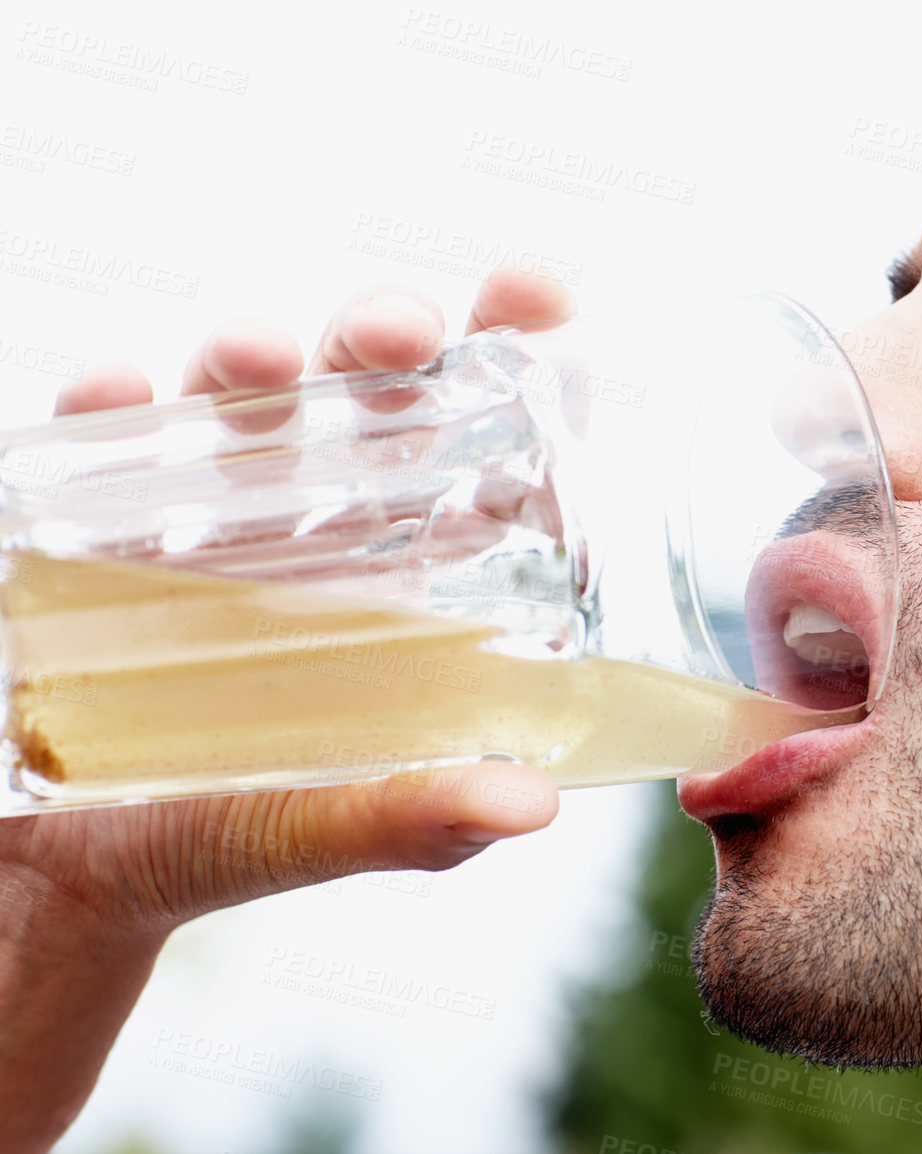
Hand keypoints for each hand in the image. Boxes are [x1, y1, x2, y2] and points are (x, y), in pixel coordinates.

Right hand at [0, 268, 576, 1153]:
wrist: (45, 883)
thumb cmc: (201, 837)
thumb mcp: (309, 830)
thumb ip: (407, 820)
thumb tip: (530, 804)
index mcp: (393, 574)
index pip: (471, 439)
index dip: (507, 352)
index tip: (536, 293)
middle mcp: (305, 523)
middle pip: (359, 390)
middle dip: (380, 334)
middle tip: (395, 336)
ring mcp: (195, 515)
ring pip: (232, 397)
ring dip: (247, 354)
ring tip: (255, 359)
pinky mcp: (86, 529)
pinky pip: (93, 445)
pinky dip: (101, 406)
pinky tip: (108, 396)